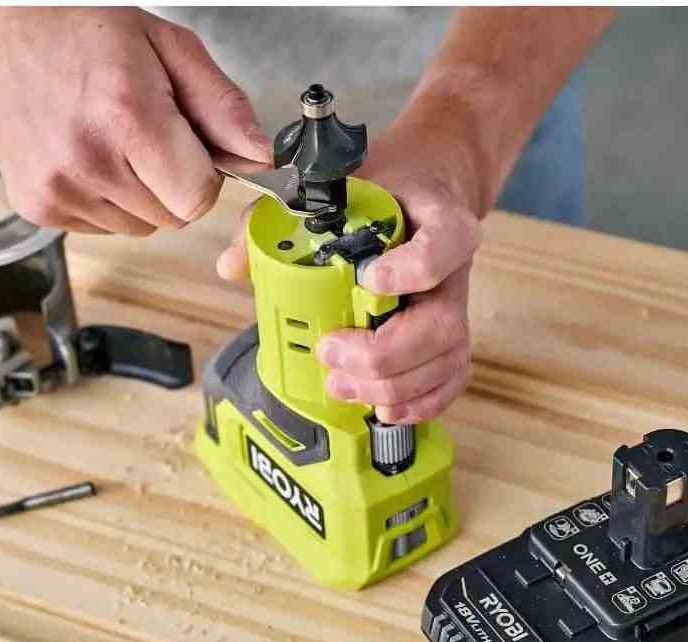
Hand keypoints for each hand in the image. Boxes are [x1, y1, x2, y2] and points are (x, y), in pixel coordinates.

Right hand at [0, 8, 270, 234]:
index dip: (203, 177)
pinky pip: (103, 228)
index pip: (197, 199)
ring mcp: (57, 189)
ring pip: (140, 227)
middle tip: (146, 135)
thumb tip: (260, 156)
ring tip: (112, 141)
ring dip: (140, 194)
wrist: (4, 33)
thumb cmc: (88, 32)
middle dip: (173, 183)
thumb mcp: (170, 48)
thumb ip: (222, 107)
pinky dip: (107, 200)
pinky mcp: (37, 207)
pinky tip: (87, 156)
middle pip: (172, 218)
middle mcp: (88, 160)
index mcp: (128, 117)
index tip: (188, 148)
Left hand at [216, 121, 480, 422]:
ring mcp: (455, 309)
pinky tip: (383, 408)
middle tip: (330, 351)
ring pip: (444, 360)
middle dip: (382, 353)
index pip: (445, 245)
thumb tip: (231, 265)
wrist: (424, 191)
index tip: (367, 279)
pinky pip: (451, 380)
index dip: (411, 270)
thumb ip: (278, 217)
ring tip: (341, 384)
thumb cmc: (380, 191)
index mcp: (438, 222)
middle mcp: (454, 271)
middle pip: (440, 325)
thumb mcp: (336, 188)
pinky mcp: (450, 340)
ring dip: (391, 385)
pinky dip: (420, 402)